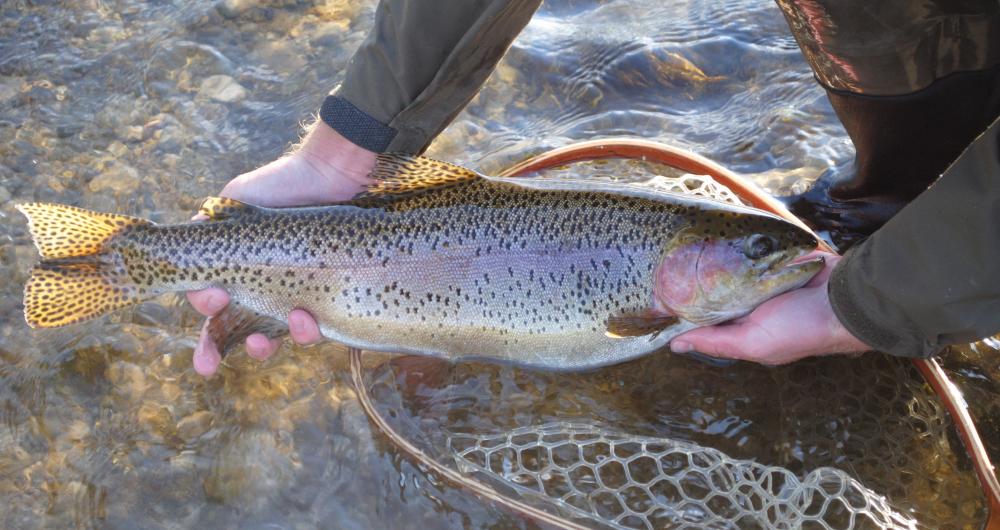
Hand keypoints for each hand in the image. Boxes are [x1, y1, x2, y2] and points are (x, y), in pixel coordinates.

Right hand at [186, 122, 376, 375]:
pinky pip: (317, 327)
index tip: (207, 356)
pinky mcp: (328, 297)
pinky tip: (306, 318)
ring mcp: (298, 296)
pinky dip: (307, 330)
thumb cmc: (279, 187)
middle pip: (241, 335)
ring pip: (279, 338)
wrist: (330, 178)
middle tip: (216, 360)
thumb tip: (187, 261)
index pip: (216, 316)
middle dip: (228, 354)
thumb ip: (204, 229)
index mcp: (238, 274)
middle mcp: (266, 290)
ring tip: (267, 337)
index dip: (208, 346)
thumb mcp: (232, 202)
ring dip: (268, 345)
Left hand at [669, 251, 870, 364]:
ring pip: (727, 268)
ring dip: (712, 259)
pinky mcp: (772, 259)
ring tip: (680, 244)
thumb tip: (674, 345)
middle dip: (692, 281)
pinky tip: (713, 234)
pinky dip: (736, 244)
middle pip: (712, 292)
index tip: (654, 296)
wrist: (843, 298)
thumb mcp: (754, 342)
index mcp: (742, 328)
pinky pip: (748, 250)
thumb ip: (716, 342)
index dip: (681, 311)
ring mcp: (760, 280)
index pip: (704, 320)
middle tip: (662, 263)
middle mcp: (749, 305)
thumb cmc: (800, 329)